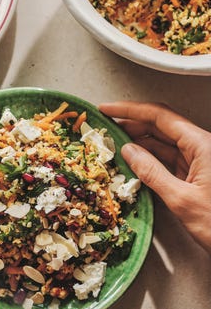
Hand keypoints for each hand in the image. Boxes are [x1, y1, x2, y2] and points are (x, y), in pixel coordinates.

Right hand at [99, 101, 210, 252]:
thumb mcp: (181, 200)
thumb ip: (152, 173)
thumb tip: (129, 151)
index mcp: (203, 145)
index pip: (160, 117)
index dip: (130, 110)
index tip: (108, 108)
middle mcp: (202, 147)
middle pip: (161, 126)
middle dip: (132, 124)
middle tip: (107, 126)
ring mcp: (200, 160)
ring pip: (164, 143)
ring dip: (139, 141)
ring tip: (115, 142)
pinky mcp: (197, 173)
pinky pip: (169, 159)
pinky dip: (150, 158)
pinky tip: (134, 160)